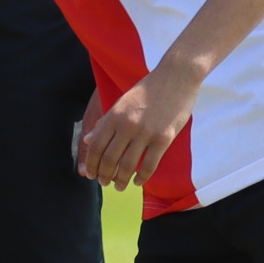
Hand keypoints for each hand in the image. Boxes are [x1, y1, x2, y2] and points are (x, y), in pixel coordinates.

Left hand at [75, 62, 197, 188]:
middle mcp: (127, 125)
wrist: (177, 76)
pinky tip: (138, 182)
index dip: (91, 164)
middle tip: (104, 183)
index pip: (96, 146)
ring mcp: (146, 133)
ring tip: (119, 186)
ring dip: (121, 180)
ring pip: (128, 165)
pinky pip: (149, 165)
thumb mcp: (122, 102)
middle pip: (109, 159)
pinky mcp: (164, 138)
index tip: (90, 174)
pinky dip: (142, 178)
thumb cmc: (149, 89)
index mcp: (114, 115)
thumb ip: (105, 122)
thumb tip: (87, 140)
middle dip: (104, 175)